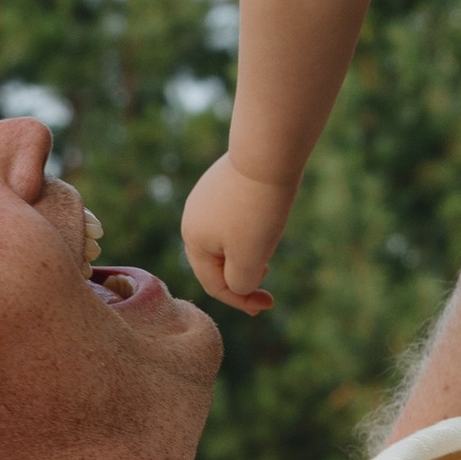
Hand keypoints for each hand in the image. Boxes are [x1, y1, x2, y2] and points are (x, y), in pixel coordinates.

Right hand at [182, 151, 294, 313]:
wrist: (267, 154)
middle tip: (266, 280)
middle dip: (242, 276)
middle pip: (217, 262)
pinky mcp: (223, 183)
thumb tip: (237, 286)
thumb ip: (238, 283)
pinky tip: (267, 223)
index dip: (242, 300)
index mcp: (192, 240)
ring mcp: (206, 198)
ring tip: (267, 248)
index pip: (214, 285)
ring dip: (247, 253)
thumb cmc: (258, 210)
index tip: (268, 304)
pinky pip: (234, 217)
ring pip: (227, 239)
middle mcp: (192, 218)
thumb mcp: (249, 258)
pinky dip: (249, 230)